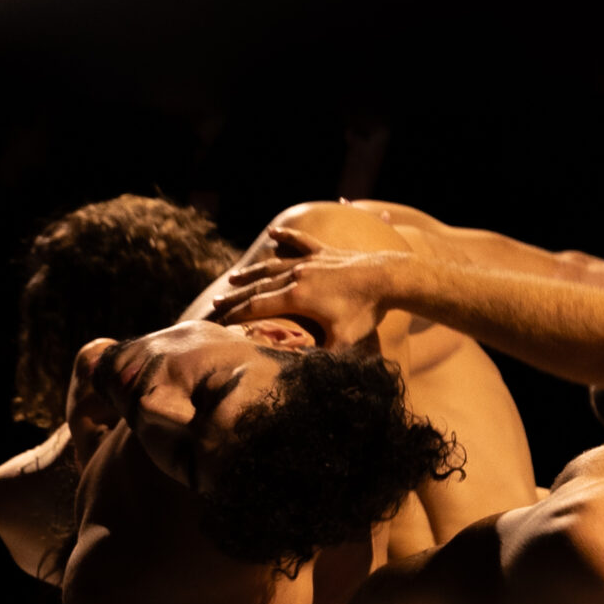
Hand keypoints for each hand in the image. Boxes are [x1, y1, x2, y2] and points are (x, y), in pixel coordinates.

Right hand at [212, 225, 406, 345]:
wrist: (389, 278)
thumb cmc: (366, 311)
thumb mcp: (343, 341)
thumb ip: (321, 357)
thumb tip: (301, 372)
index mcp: (296, 297)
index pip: (257, 308)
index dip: (236, 317)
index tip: (219, 324)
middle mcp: (296, 276)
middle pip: (257, 287)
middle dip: (234, 298)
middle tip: (214, 305)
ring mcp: (310, 262)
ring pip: (272, 265)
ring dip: (252, 273)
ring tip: (234, 279)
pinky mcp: (325, 252)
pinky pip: (300, 242)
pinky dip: (286, 237)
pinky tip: (273, 232)